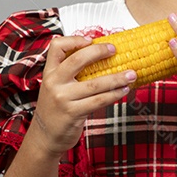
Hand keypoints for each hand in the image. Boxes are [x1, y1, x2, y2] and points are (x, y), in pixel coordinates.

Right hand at [32, 36, 133, 155]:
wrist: (45, 136)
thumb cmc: (56, 108)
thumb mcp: (56, 87)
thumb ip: (70, 73)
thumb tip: (102, 57)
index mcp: (49, 72)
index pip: (56, 47)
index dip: (74, 40)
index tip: (91, 40)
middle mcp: (53, 82)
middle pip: (77, 60)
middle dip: (99, 52)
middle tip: (115, 50)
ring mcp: (62, 98)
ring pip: (94, 83)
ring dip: (117, 78)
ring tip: (131, 74)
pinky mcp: (73, 113)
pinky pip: (99, 100)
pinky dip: (114, 94)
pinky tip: (124, 90)